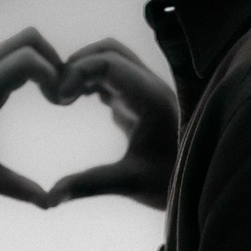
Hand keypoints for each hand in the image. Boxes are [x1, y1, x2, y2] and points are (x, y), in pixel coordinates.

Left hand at [0, 28, 65, 217]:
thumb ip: (18, 189)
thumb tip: (52, 204)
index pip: (27, 59)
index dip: (53, 74)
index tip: (59, 103)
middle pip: (28, 38)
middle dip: (54, 59)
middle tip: (60, 93)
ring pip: (19, 42)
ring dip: (43, 60)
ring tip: (50, 94)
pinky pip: (9, 52)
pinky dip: (30, 63)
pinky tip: (34, 93)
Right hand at [42, 40, 178, 212]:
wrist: (200, 184)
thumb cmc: (171, 184)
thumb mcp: (130, 184)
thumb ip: (89, 185)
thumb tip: (51, 198)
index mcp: (151, 98)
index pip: (109, 63)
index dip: (78, 72)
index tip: (59, 98)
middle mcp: (150, 86)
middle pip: (108, 52)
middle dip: (77, 64)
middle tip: (55, 93)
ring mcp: (144, 91)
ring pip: (109, 60)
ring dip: (82, 70)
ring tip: (61, 97)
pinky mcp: (138, 101)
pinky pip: (110, 77)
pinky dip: (89, 81)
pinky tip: (73, 101)